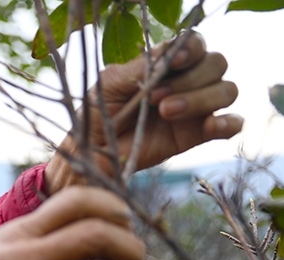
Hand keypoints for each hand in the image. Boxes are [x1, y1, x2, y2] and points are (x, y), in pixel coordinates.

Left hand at [45, 33, 241, 192]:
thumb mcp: (110, 84)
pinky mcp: (198, 134)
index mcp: (167, 64)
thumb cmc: (97, 112)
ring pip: (226, 90)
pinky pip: (232, 124)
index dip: (192, 48)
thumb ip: (140, 68)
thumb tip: (169, 54)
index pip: (196, 44)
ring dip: (201, 99)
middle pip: (216, 64)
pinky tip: (211, 126)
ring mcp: (196, 108)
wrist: (91, 152)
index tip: (174, 62)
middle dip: (190, 79)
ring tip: (166, 112)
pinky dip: (229, 122)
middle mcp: (187, 81)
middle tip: (154, 98)